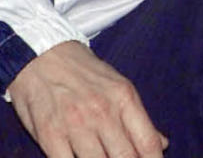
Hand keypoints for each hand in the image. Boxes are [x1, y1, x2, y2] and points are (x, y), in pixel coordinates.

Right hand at [8, 41, 166, 157]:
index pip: (147, 144)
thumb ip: (138, 118)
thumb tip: (161, 144)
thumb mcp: (117, 85)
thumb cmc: (82, 71)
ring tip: (99, 157)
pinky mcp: (50, 135)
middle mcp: (102, 111)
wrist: (41, 53)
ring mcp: (76, 124)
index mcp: (124, 98)